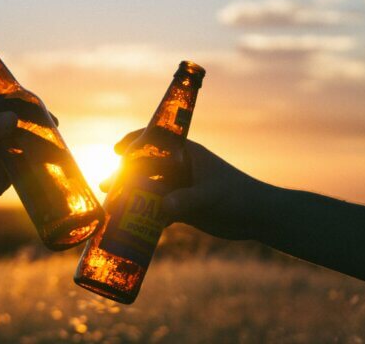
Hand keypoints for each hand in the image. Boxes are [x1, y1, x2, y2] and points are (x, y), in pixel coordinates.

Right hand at [109, 130, 277, 239]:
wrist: (258, 217)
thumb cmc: (239, 196)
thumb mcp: (210, 195)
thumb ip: (186, 200)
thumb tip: (160, 208)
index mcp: (185, 153)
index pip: (154, 139)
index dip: (133, 142)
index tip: (116, 151)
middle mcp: (178, 168)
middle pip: (144, 167)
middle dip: (123, 176)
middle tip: (106, 187)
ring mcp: (179, 187)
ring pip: (147, 189)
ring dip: (129, 197)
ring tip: (109, 206)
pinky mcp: (182, 207)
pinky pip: (155, 209)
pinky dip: (142, 215)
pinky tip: (129, 225)